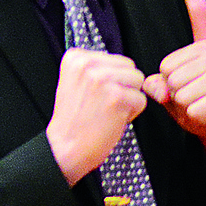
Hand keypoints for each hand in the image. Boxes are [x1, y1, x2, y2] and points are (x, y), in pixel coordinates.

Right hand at [47, 47, 146, 185]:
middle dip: (124, 87)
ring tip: (108, 111)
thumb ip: (97, 68)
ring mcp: (102, 79)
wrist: (63, 148)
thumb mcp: (76, 82)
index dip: (113, 80)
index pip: (117, 59)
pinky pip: (141, 100)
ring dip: (129, 99)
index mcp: (76, 57)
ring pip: (138, 81)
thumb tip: (124, 65)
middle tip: (104, 105)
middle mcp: (87, 64)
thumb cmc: (74, 120)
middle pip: (130, 67)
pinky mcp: (116, 96)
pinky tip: (112, 120)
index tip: (94, 96)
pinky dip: (132, 114)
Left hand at [145, 0, 205, 160]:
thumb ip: (163, 83)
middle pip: (170, 71)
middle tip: (191, 99)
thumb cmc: (198, 108)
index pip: (197, 11)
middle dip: (173, 93)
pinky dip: (194, 118)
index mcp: (203, 47)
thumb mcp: (175, 93)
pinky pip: (192, 106)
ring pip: (179, 91)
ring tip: (199, 106)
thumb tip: (159, 82)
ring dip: (184, 106)